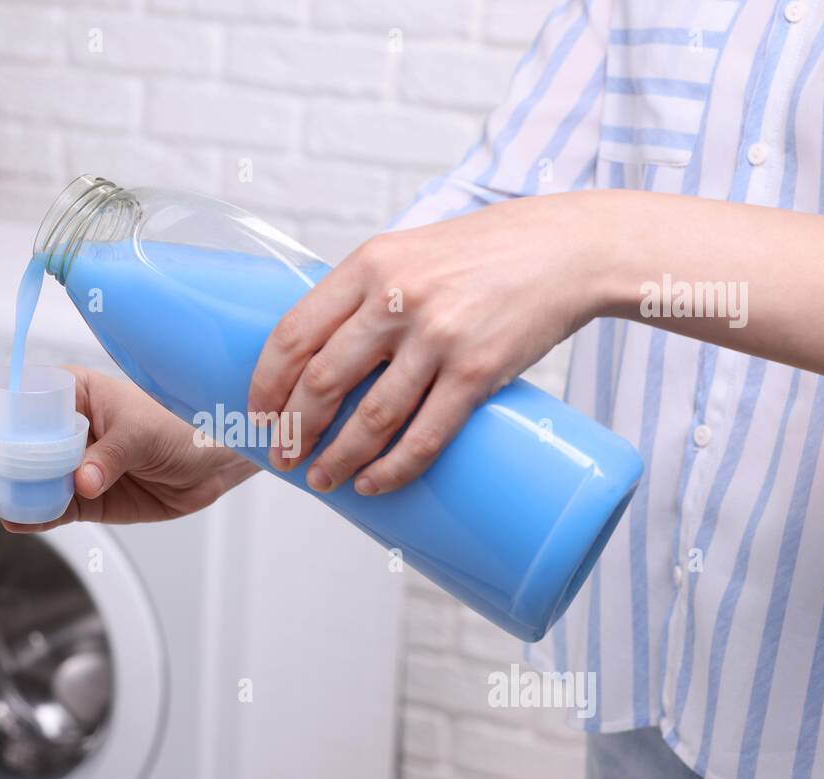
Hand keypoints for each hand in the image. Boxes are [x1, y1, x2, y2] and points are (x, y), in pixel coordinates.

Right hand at [0, 366, 259, 531]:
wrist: (213, 462)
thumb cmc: (182, 426)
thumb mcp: (143, 431)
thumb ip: (109, 455)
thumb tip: (82, 480)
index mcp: (73, 393)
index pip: (17, 400)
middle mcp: (65, 429)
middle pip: (9, 445)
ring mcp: (71, 465)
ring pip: (21, 481)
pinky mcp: (84, 499)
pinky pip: (47, 509)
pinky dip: (28, 517)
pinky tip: (13, 521)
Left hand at [247, 192, 599, 494]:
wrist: (567, 249)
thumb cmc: (484, 252)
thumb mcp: (409, 252)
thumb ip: (366, 293)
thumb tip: (320, 351)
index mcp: (369, 265)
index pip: (293, 333)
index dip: (265, 384)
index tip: (256, 415)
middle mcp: (397, 298)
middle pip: (321, 382)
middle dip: (292, 431)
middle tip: (282, 457)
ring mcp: (438, 336)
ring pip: (369, 418)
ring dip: (337, 459)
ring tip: (322, 479)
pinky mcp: (478, 371)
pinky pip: (425, 436)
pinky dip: (393, 469)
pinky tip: (372, 484)